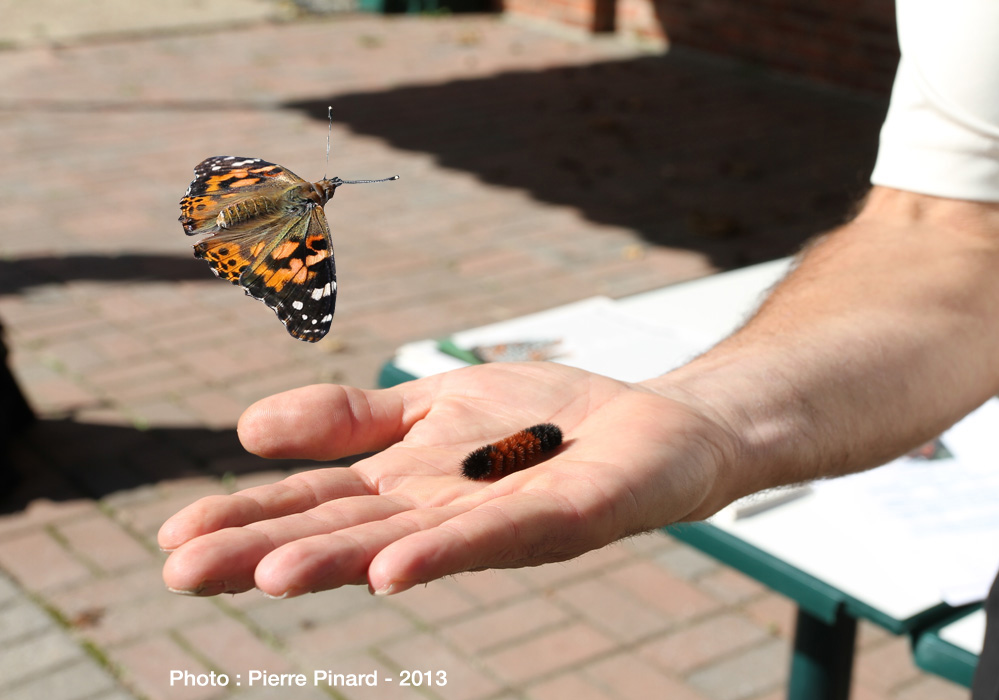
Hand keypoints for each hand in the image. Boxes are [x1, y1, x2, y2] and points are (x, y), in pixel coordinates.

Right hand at [158, 362, 732, 597]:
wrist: (651, 422)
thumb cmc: (545, 419)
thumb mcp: (431, 403)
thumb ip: (349, 416)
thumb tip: (244, 428)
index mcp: (407, 485)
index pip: (315, 502)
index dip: (247, 518)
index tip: (171, 538)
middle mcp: (441, 515)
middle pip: (346, 531)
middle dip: (266, 550)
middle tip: (184, 571)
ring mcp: (498, 522)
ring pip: (408, 544)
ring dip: (341, 560)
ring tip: (270, 576)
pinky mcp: (560, 516)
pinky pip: (498, 534)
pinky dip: (442, 553)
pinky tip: (392, 569)